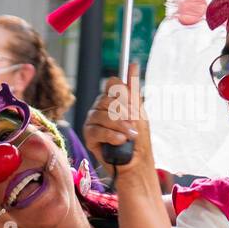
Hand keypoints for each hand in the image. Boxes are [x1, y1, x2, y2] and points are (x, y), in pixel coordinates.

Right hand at [83, 63, 156, 181]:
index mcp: (113, 100)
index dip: (121, 92)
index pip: (111, 83)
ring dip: (119, 126)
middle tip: (134, 123)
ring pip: (101, 115)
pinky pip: (96, 130)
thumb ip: (133, 89)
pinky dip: (111, 135)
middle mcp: (100, 108)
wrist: (136, 163)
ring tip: (130, 135)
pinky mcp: (89, 137)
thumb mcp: (139, 111)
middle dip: (123, 112)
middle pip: (106, 99)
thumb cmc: (139, 139)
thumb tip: (134, 64)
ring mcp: (93, 122)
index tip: (132, 104)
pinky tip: (121, 141)